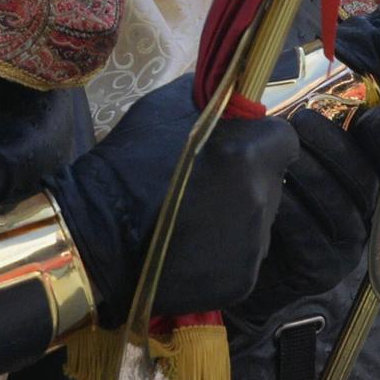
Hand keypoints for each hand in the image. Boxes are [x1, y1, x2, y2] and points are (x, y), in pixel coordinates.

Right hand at [56, 75, 298, 325]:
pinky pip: (244, 256)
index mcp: (250, 153)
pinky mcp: (242, 282)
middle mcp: (261, 199)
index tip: (240, 147)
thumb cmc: (129, 163)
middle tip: (208, 184)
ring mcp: (253, 246)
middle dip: (248, 178)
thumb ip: (211, 99)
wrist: (95, 235)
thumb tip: (233, 97)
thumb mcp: (166, 107)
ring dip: (238, 216)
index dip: (263, 141)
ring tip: (195, 220)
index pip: (285, 141)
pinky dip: (224, 253)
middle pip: (271, 182)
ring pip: (259, 221)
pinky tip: (191, 250)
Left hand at [232, 107, 379, 322]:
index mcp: (371, 193)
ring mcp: (347, 253)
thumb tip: (339, 104)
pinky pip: (310, 239)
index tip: (367, 115)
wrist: (247, 261)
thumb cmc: (279, 203)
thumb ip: (323, 143)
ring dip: (311, 175)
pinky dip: (292, 211)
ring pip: (340, 208)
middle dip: (335, 146)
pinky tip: (272, 192)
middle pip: (366, 182)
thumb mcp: (301, 167)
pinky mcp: (321, 273)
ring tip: (281, 152)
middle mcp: (368, 223)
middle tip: (301, 120)